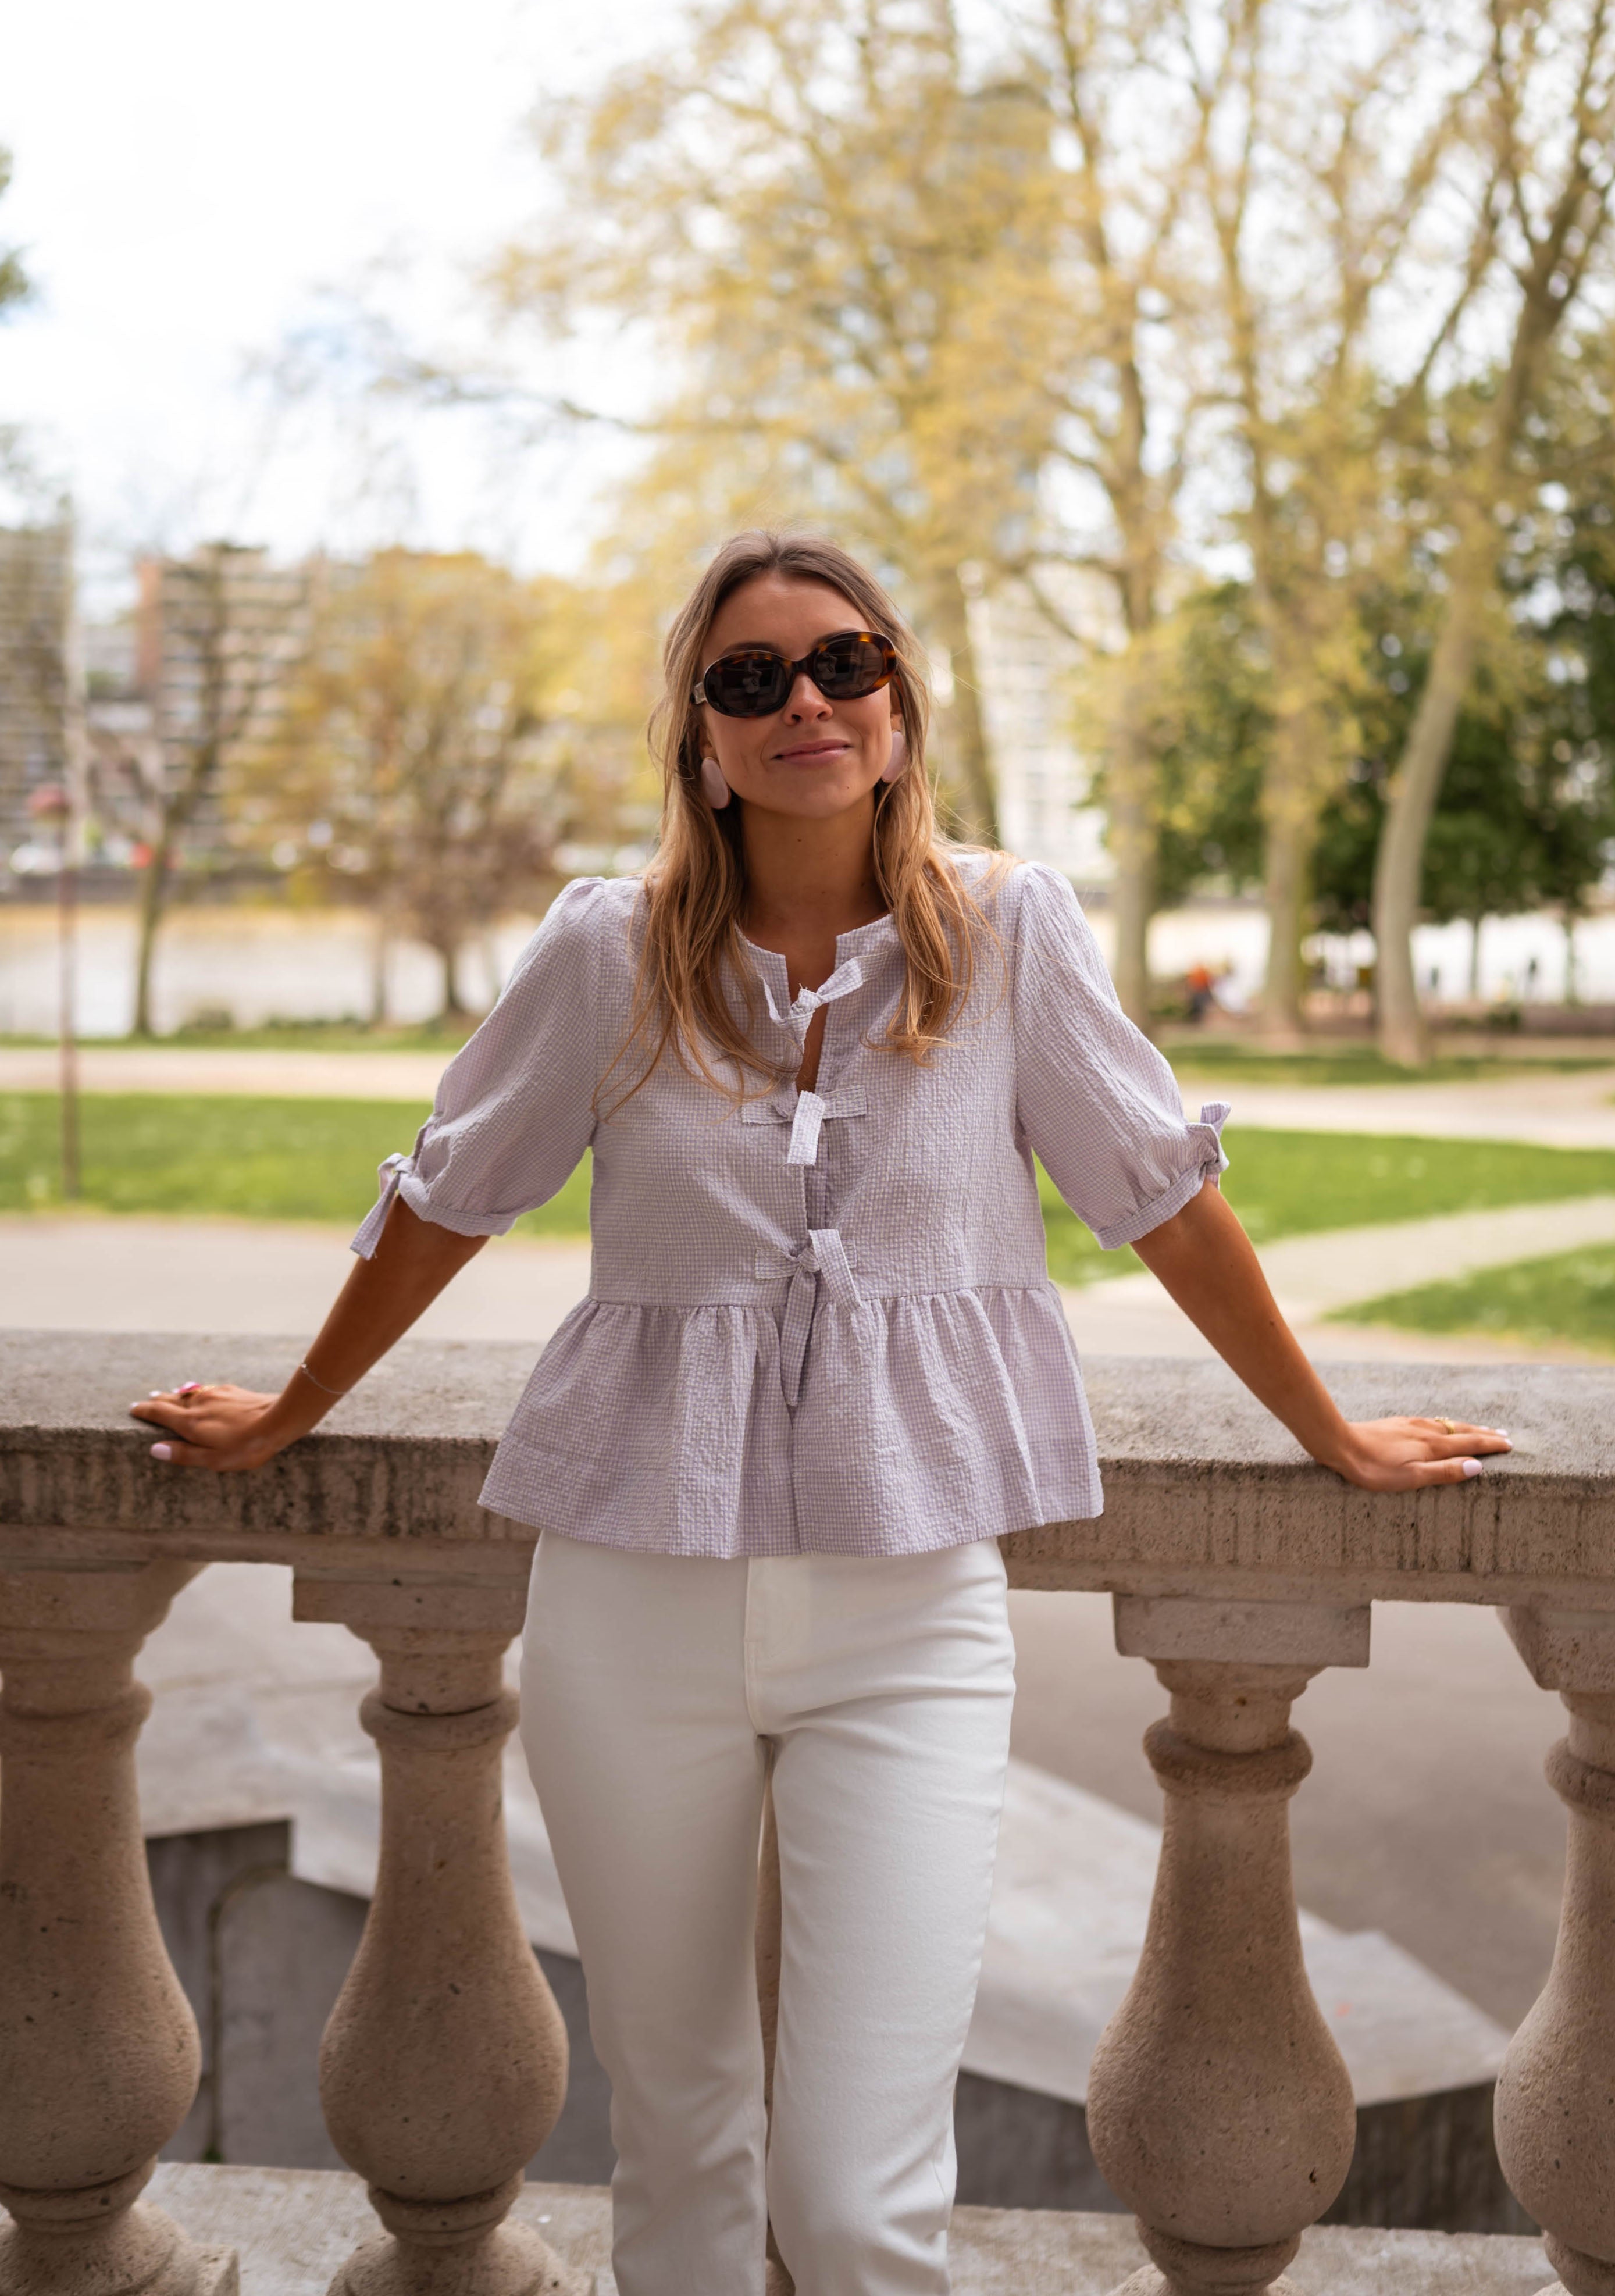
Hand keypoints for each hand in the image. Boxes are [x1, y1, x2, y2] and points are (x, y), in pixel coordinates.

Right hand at [129, 1381, 294, 1472]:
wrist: (280, 1418)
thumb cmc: (248, 1445)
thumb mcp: (214, 1459)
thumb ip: (184, 1454)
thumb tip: (155, 1449)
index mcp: (191, 1422)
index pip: (159, 1413)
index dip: (144, 1411)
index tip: (133, 1409)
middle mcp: (200, 1404)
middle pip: (171, 1400)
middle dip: (156, 1401)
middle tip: (144, 1401)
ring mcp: (217, 1394)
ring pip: (188, 1393)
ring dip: (174, 1395)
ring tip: (165, 1395)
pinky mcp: (232, 1390)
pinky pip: (206, 1389)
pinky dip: (195, 1391)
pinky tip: (199, 1392)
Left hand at [1323, 1416, 1511, 1491]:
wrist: (1340, 1443)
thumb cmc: (1373, 1468)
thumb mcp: (1411, 1478)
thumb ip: (1444, 1472)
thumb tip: (1477, 1466)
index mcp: (1432, 1446)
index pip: (1470, 1444)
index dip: (1491, 1445)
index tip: (1510, 1445)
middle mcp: (1425, 1431)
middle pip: (1461, 1431)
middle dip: (1484, 1434)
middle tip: (1504, 1435)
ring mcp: (1410, 1424)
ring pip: (1446, 1424)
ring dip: (1466, 1428)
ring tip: (1479, 1430)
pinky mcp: (1397, 1423)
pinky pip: (1431, 1421)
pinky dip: (1446, 1424)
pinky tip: (1440, 1426)